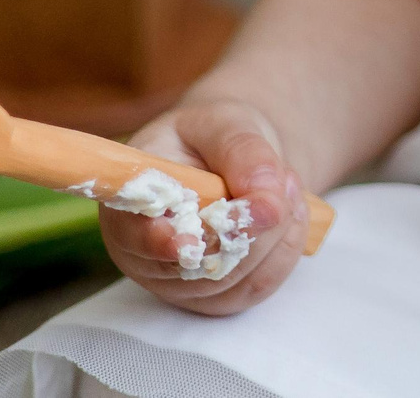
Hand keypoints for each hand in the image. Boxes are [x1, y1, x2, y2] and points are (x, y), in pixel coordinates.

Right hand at [100, 98, 312, 316]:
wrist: (233, 157)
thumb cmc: (215, 135)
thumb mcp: (225, 122)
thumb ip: (242, 153)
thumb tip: (266, 206)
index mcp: (129, 204)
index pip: (131, 233)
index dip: (158, 241)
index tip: (189, 241)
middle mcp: (144, 254)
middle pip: (194, 266)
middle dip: (248, 226)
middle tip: (282, 177)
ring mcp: (179, 284)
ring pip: (234, 278)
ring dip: (275, 232)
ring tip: (284, 184)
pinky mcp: (216, 297)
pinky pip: (259, 285)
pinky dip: (285, 248)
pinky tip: (290, 213)